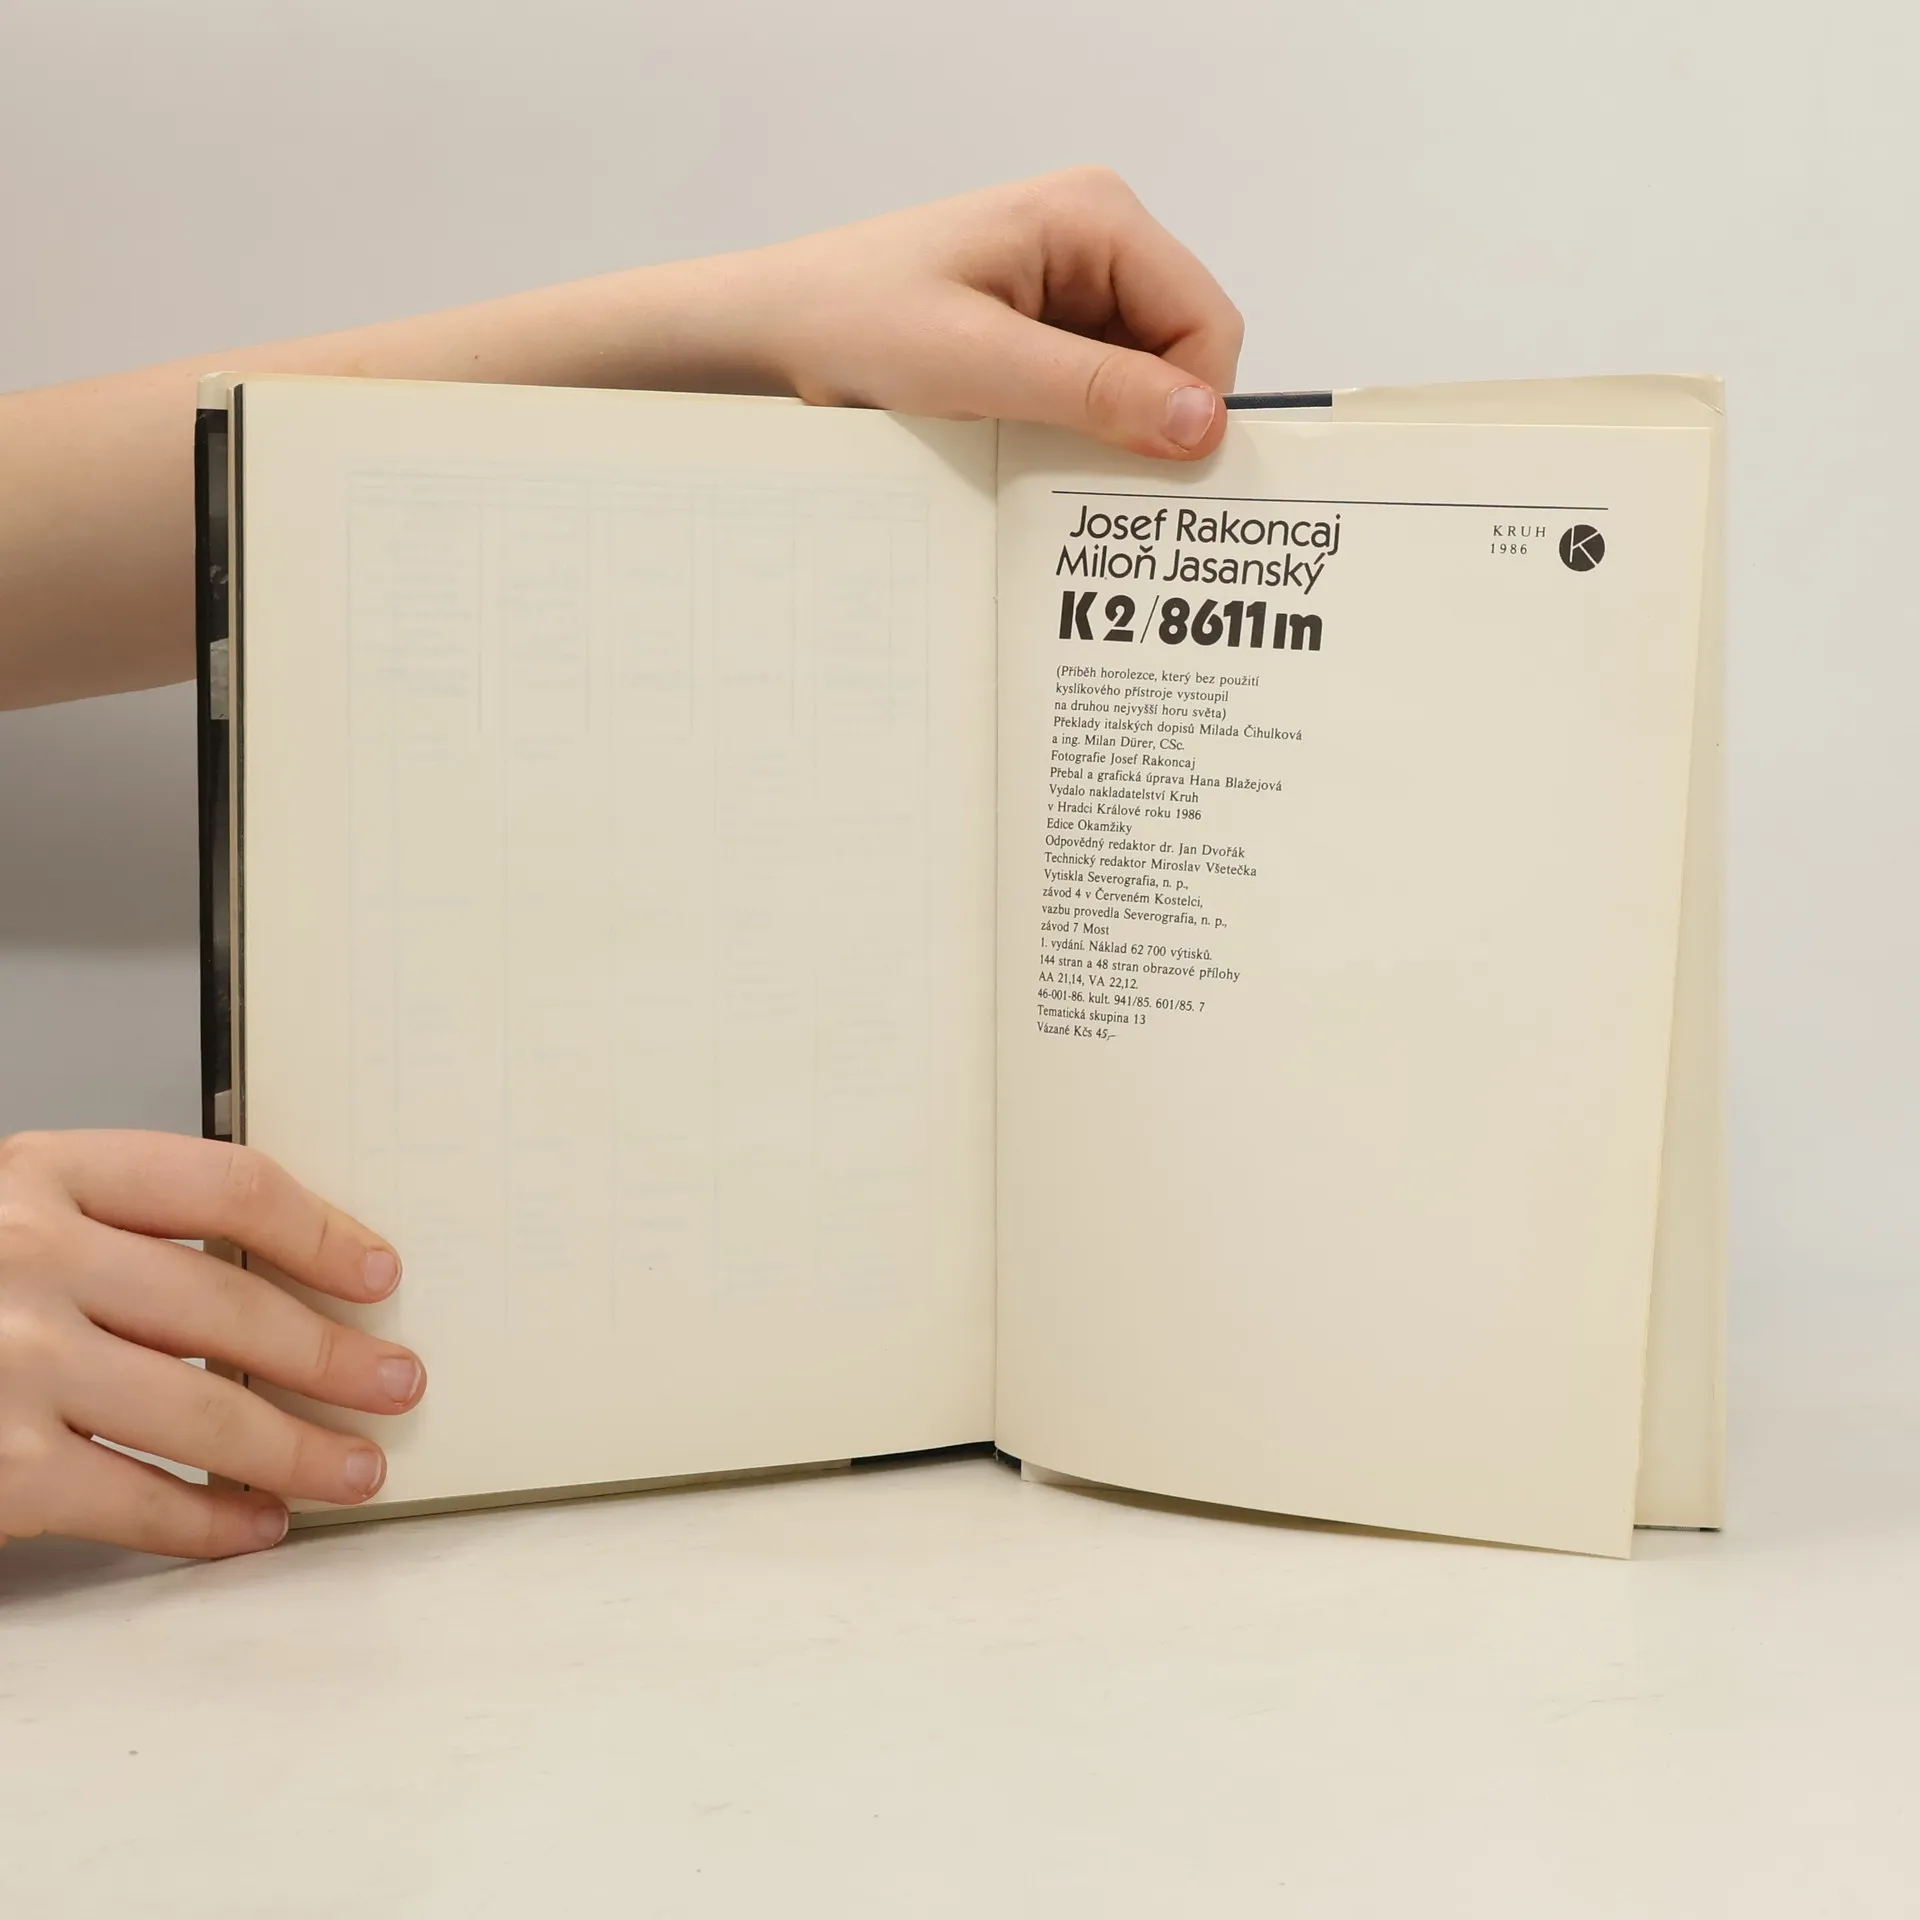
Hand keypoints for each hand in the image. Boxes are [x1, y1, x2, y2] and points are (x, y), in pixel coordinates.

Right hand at [0, 1130, 422, 1557]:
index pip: (226, 1188)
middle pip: (231, 1308)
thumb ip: (112, 1229)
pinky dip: (210, 1522)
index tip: (375, 1273)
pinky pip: (135, 1501)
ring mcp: (10, 1364)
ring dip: (299, 1448)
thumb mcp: (5, 1214)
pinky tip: (255, 1525)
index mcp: (42, 1172)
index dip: (320, 1233)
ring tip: (356, 1467)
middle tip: (396, 1382)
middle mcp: (28, 1257)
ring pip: (205, 1414)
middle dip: (332, 1355)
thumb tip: (272, 1284)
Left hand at [714, 167, 1243, 458]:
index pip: (1207, 322)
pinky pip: (1094, 394)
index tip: (1148, 473)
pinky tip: (1026, 450)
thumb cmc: (852, 324)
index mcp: (1096, 215)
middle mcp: (1096, 241)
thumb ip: (1094, 391)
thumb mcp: (977, 363)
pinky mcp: (1040, 332)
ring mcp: (1070, 288)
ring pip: (1141, 383)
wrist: (768, 334)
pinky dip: (1075, 433)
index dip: (1193, 405)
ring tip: (1039, 460)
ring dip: (1107, 434)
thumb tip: (1203, 423)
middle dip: (1150, 423)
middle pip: (1181, 354)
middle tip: (1090, 483)